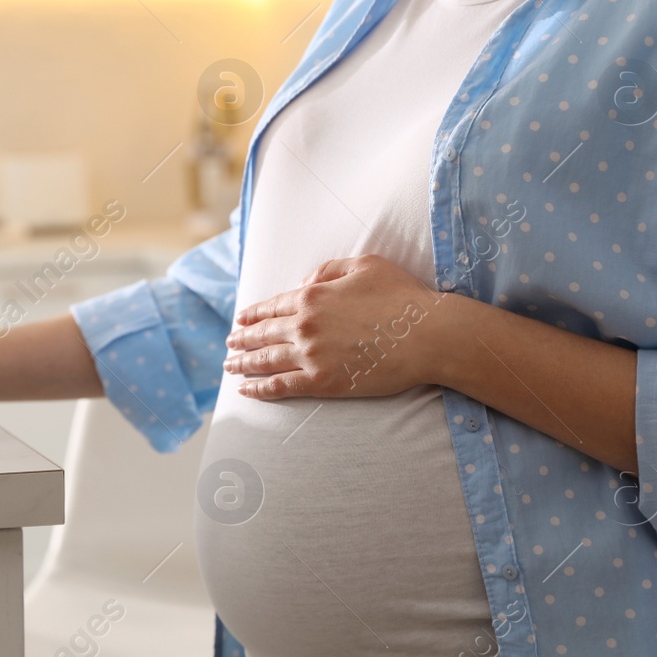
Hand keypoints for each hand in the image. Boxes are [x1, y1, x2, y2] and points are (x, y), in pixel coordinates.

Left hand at [225, 254, 451, 399]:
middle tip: (228, 344)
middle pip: (263, 334)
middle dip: (242, 339)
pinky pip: (281, 386)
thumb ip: (327, 271)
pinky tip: (246, 391)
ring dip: (243, 364)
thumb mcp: (364, 265)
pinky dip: (260, 389)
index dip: (253, 315)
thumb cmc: (402, 296)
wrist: (427, 335)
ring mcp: (311, 355)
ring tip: (230, 366)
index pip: (272, 306)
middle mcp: (304, 325)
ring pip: (266, 361)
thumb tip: (302, 285)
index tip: (240, 320)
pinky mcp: (322, 382)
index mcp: (312, 296)